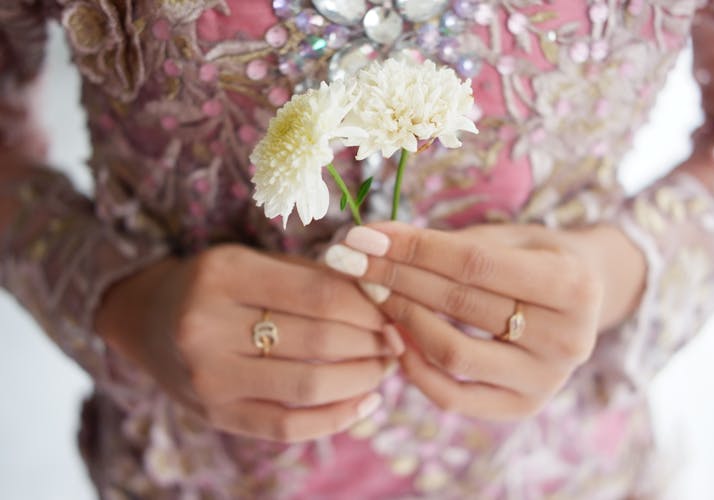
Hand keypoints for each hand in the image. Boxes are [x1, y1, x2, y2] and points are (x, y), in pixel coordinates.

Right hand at [94, 244, 401, 441]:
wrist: (146, 319)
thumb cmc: (212, 283)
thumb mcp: (251, 259)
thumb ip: (310, 276)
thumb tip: (379, 299)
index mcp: (222, 275)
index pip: (319, 294)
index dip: (367, 306)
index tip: (392, 310)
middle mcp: (207, 327)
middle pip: (319, 340)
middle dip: (373, 342)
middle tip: (396, 340)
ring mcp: (208, 379)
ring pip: (309, 387)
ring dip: (363, 379)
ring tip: (385, 367)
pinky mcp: (215, 415)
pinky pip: (288, 427)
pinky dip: (336, 419)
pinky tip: (365, 402)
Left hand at [324, 222, 644, 420]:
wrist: (581, 302)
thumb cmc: (534, 259)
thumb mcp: (508, 238)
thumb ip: (447, 242)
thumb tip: (370, 238)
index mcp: (573, 284)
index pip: (473, 263)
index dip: (413, 248)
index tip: (363, 236)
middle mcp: (568, 338)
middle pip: (460, 305)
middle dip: (396, 278)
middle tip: (350, 262)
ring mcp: (546, 380)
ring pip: (454, 352)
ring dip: (401, 318)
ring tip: (369, 293)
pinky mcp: (522, 407)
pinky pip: (454, 395)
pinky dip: (415, 367)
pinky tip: (390, 335)